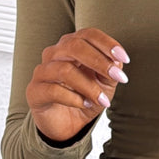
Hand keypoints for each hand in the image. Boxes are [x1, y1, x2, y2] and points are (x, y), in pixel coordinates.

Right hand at [26, 27, 129, 143]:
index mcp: (72, 45)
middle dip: (99, 61)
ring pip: (64, 69)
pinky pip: (53, 90)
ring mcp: (42, 71)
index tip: (124, 58)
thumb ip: (111, 69)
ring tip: (102, 100)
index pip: (88, 34)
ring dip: (89, 86)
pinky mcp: (34, 91)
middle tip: (117, 77)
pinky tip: (84, 104)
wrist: (67, 124)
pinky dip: (74, 98)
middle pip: (74, 46)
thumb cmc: (85, 96)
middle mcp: (54, 54)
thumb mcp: (105, 83)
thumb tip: (117, 61)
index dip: (107, 43)